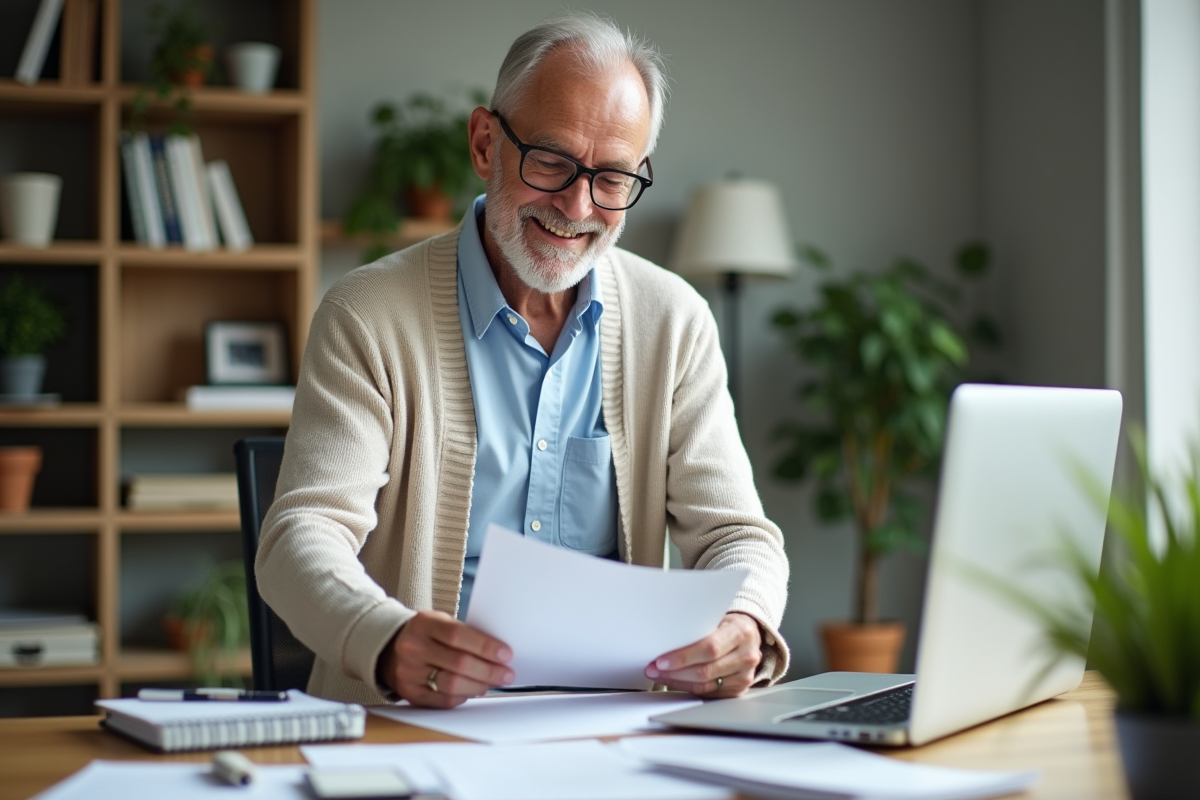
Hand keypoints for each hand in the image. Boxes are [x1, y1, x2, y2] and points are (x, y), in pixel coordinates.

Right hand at [377, 609, 513, 707]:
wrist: (390, 649)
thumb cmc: (427, 635)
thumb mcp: (440, 622)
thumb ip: (465, 634)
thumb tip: (499, 654)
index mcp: (423, 623)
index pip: (458, 636)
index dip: (485, 646)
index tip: (506, 654)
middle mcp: (413, 647)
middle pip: (459, 663)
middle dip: (489, 670)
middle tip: (506, 673)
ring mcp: (409, 672)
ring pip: (453, 685)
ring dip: (479, 686)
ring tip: (492, 682)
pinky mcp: (410, 693)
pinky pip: (443, 700)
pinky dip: (464, 696)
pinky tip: (473, 690)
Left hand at [644, 612, 761, 697]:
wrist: (748, 635)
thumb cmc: (728, 625)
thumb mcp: (718, 618)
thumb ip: (698, 628)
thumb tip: (665, 639)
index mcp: (740, 632)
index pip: (709, 648)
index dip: (683, 657)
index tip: (661, 660)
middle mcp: (746, 656)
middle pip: (705, 671)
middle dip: (674, 672)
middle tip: (654, 669)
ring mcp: (744, 675)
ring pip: (704, 685)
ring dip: (678, 681)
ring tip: (660, 675)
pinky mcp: (739, 689)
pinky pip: (707, 693)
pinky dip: (688, 687)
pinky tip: (675, 681)